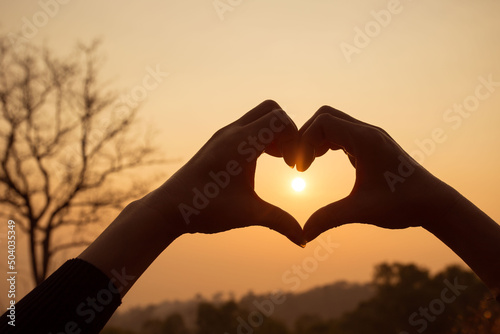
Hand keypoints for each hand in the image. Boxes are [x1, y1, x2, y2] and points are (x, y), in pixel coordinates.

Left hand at [143, 100, 305, 245]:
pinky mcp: (219, 141)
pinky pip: (248, 126)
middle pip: (272, 109)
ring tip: (279, 160)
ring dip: (274, 133)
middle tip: (288, 159)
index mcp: (241, 144)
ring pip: (259, 116)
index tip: (294, 167)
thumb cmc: (206, 209)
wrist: (169, 207)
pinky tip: (262, 161)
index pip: (280, 120)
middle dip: (288, 131)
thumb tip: (304, 241)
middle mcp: (232, 132)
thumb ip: (280, 223)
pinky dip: (261, 136)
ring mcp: (224, 134)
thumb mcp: (249, 214)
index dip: (296, 139)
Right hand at [298, 106, 459, 241]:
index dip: (304, 142)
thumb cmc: (403, 205)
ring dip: (315, 139)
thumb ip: (329, 218)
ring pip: (333, 123)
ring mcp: (370, 137)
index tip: (300, 169)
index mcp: (366, 140)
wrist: (434, 203)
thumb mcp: (362, 211)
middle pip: (324, 116)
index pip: (322, 122)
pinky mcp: (371, 145)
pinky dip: (326, 143)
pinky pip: (341, 133)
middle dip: (305, 136)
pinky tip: (320, 160)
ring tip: (306, 164)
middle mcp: (368, 132)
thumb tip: (303, 235)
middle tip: (298, 164)